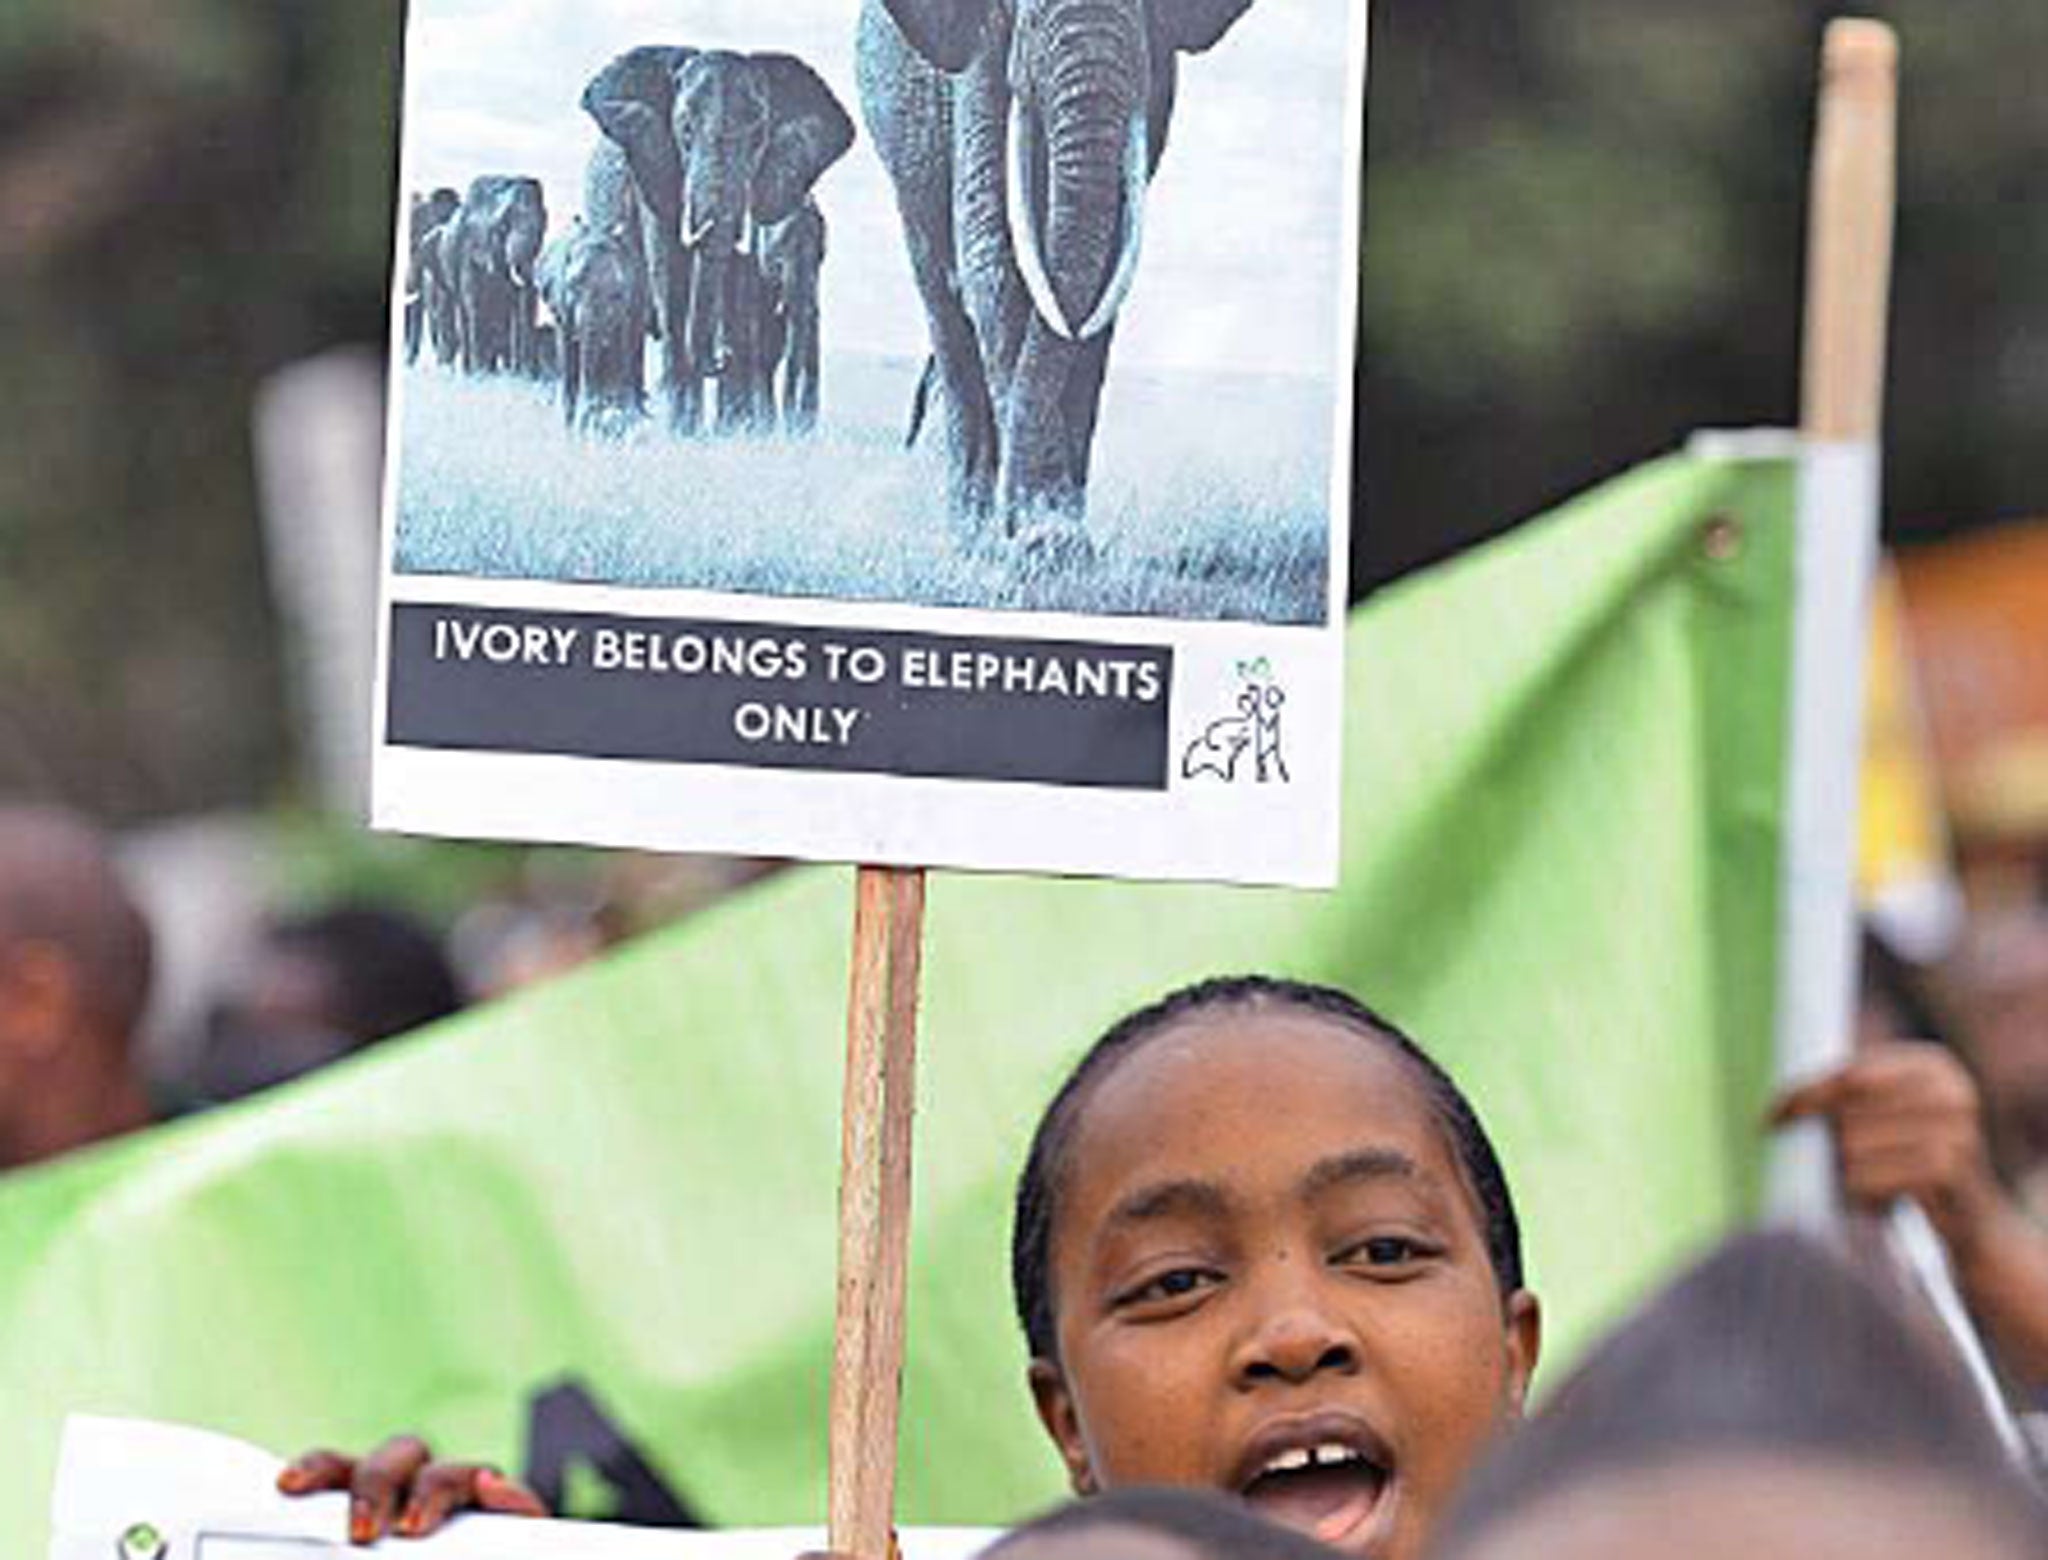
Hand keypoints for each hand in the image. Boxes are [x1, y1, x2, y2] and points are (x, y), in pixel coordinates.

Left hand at [277, 1435, 547, 1543]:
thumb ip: (335, 1553)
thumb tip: (344, 1541)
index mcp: (373, 1510)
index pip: (341, 1470)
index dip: (317, 1468)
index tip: (287, 1485)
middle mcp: (418, 1497)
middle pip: (397, 1457)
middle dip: (375, 1484)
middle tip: (361, 1532)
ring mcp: (467, 1508)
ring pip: (450, 1473)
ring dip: (431, 1490)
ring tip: (414, 1528)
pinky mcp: (516, 1521)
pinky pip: (516, 1500)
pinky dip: (507, 1494)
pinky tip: (493, 1494)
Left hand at [1771, 1038, 2004, 1252]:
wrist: (1972, 1223)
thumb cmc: (1910, 1163)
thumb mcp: (1883, 1119)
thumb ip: (1843, 1095)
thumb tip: (1775, 1102)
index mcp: (1933, 1065)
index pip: (1847, 1073)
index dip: (1803, 1095)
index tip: (1769, 1118)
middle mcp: (1950, 1091)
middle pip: (1847, 1109)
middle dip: (1831, 1141)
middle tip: (1841, 1166)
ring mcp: (1957, 1130)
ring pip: (1851, 1144)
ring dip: (1845, 1172)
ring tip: (1867, 1184)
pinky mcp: (1949, 1170)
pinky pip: (1867, 1177)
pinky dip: (1859, 1194)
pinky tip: (1875, 1203)